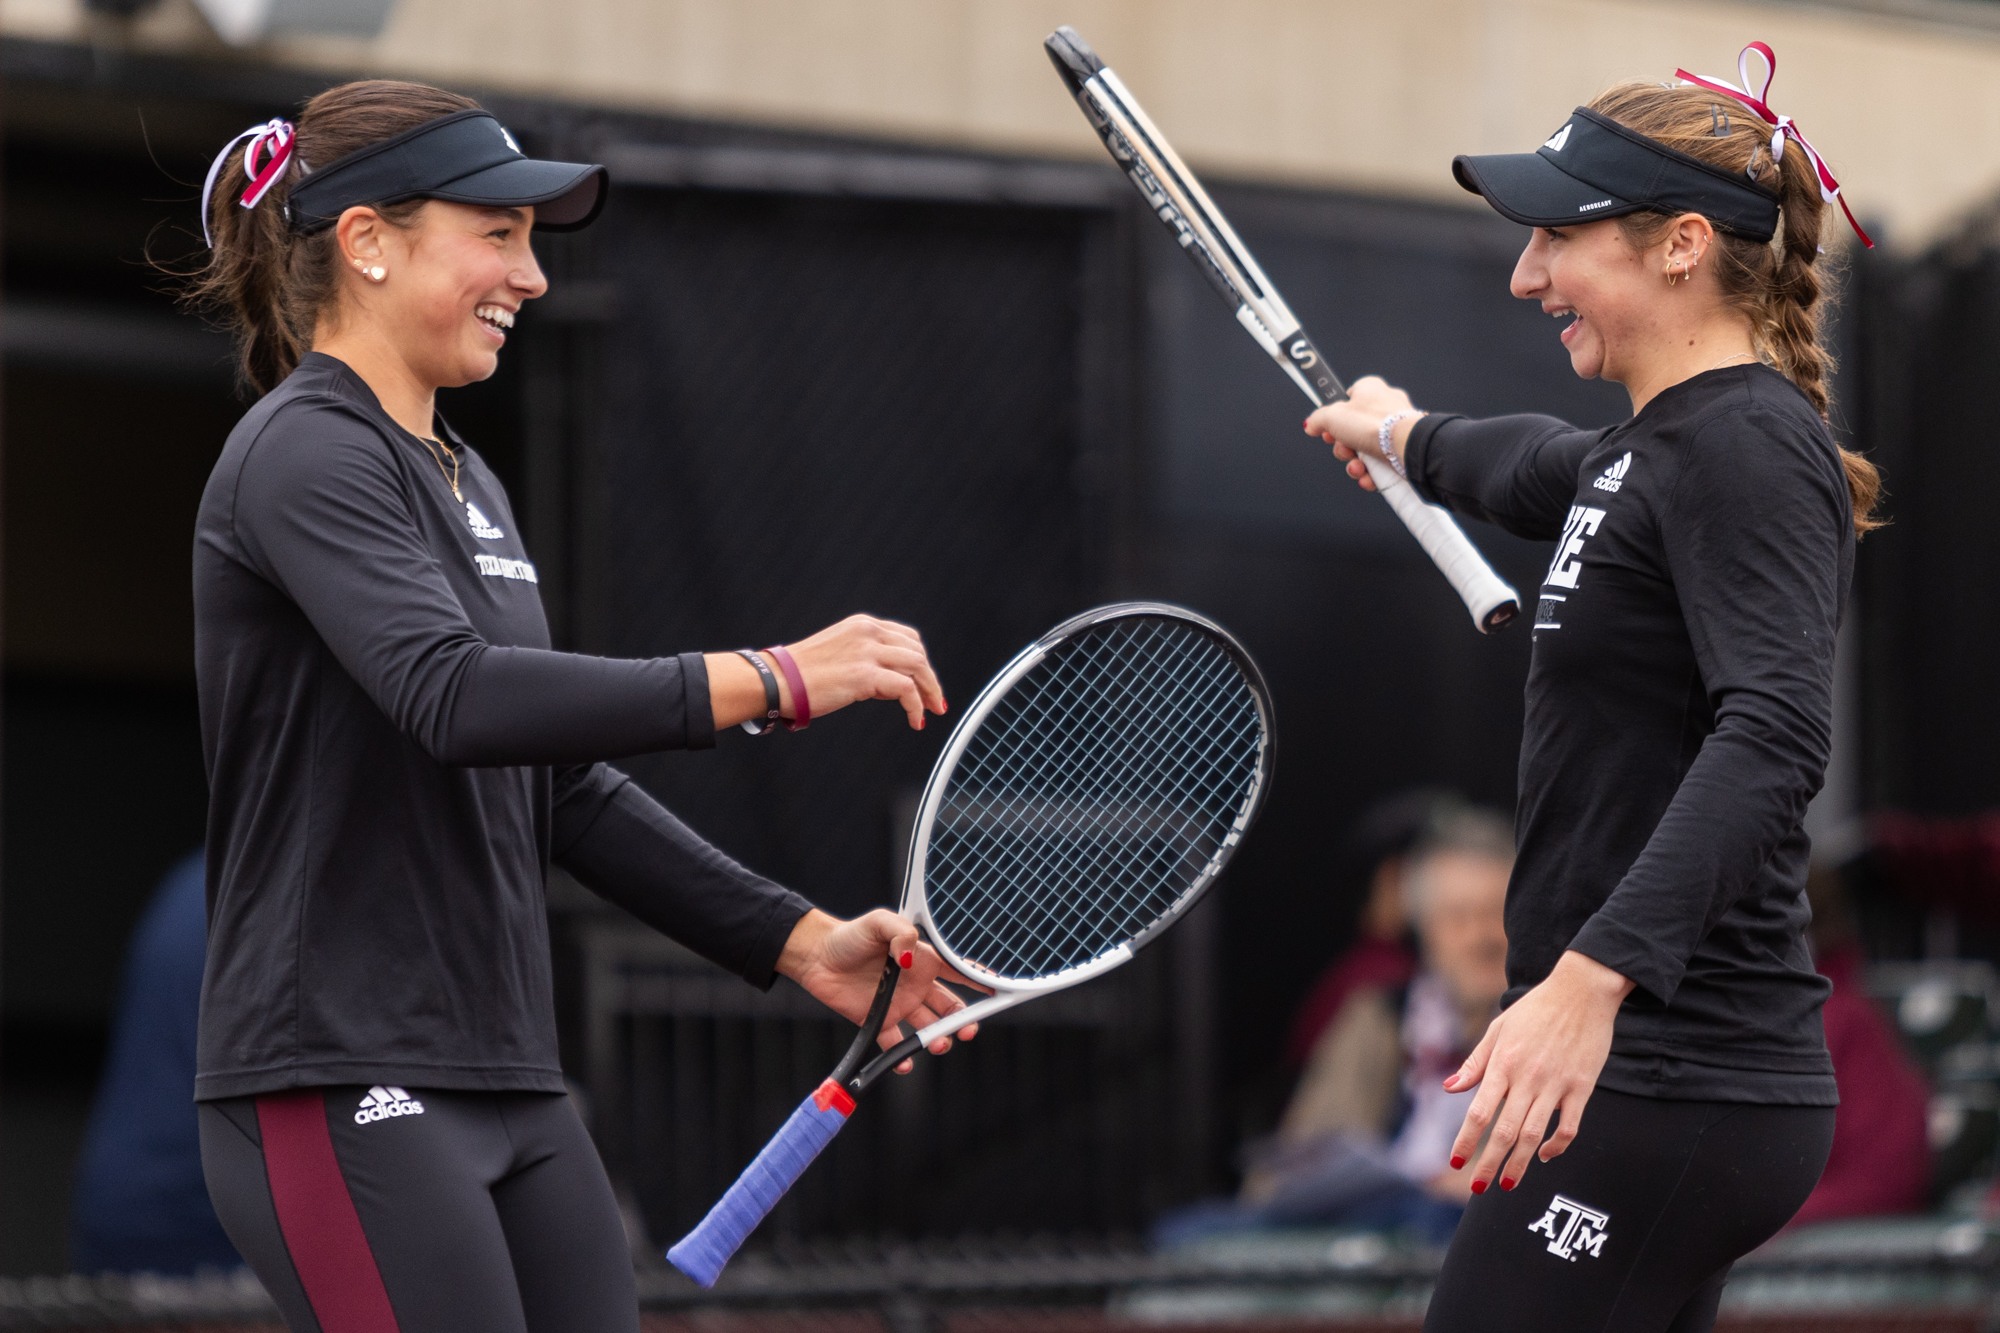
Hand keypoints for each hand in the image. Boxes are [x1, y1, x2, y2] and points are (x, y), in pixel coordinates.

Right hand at [706, 615, 945, 731]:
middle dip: (931, 678)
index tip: (927, 681)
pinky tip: (915, 719)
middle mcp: (868, 632)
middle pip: (917, 652)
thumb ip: (866, 661)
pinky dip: (916, 706)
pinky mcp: (864, 675)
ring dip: (930, 691)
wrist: (777, 681)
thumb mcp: (839, 654)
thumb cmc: (800, 675)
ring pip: (918, 667)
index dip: (922, 660)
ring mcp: (867, 652)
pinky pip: (906, 689)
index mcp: (863, 625)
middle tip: (936, 701)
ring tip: (932, 711)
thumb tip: (891, 686)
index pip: (907, 637)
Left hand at [777, 909, 986, 1074]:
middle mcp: (916, 985)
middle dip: (964, 1020)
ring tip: (937, 1044)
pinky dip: (902, 1057)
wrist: (816, 956)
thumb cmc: (850, 935)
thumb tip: (909, 957)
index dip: (981, 982)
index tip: (998, 992)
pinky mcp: (878, 1021)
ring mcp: (899, 1005)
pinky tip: (905, 1062)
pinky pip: (895, 1044)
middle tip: (967, 1030)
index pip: (959, 972)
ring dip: (937, 1039)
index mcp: (923, 960)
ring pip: (929, 1027)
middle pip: (951, 1007)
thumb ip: (900, 932)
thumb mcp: (879, 922)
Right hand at [1302, 376, 1418, 492]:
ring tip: (1358, 468)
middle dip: (1343, 448)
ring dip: (1355, 465)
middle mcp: (1385, 408)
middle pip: (1352, 431)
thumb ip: (1317, 419)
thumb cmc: (1374, 424)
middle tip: (1345, 450)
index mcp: (1371, 390)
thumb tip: (1310, 425)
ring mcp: (1394, 431)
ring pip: (1365, 451)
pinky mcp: (1402, 451)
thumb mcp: (1332, 416)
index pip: (1347, 400)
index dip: (1333, 418)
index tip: (1326, 430)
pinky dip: (1371, 474)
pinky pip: (1379, 465)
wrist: (1407, 446)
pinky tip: (1369, 477)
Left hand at [1444, 950, 1634, 1194]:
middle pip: (1506, 1132)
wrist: (1582, 991)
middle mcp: (1527, 1078)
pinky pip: (1569, 1127)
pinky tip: (1545, 1156)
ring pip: (1535, 1135)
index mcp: (1503, 1064)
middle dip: (1489, 1163)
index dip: (1466, 1140)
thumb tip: (1450, 1088)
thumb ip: (1476, 1062)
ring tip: (1507, 1182)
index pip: (1479, 1111)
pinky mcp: (1582, 1088)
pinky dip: (1557, 1146)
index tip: (1456, 1162)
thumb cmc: (1535, 1009)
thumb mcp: (1498, 1029)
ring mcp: (1556, 1085)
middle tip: (1478, 1188)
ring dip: (1520, 1164)